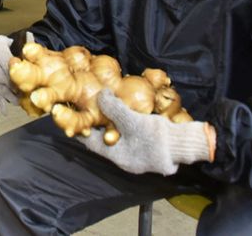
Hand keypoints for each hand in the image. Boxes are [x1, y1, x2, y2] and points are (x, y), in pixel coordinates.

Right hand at [0, 32, 32, 116]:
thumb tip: (33, 46)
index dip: (17, 74)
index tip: (26, 83)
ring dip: (8, 96)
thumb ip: (27, 47)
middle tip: (23, 95)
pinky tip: (4, 106)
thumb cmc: (7, 51)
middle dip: (13, 87)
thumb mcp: (16, 45)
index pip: (8, 62)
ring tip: (17, 101)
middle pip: (2, 76)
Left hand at [79, 89, 212, 175]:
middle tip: (80, 106)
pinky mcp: (144, 142)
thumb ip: (114, 109)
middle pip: (101, 138)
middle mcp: (124, 155)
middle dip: (92, 122)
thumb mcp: (132, 122)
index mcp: (117, 156)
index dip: (79, 128)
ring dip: (106, 119)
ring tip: (96, 103)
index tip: (66, 115)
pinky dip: (119, 119)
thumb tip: (100, 95)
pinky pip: (126, 130)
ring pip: (114, 133)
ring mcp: (135, 150)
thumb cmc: (158, 138)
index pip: (90, 142)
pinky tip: (117, 107)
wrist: (185, 144)